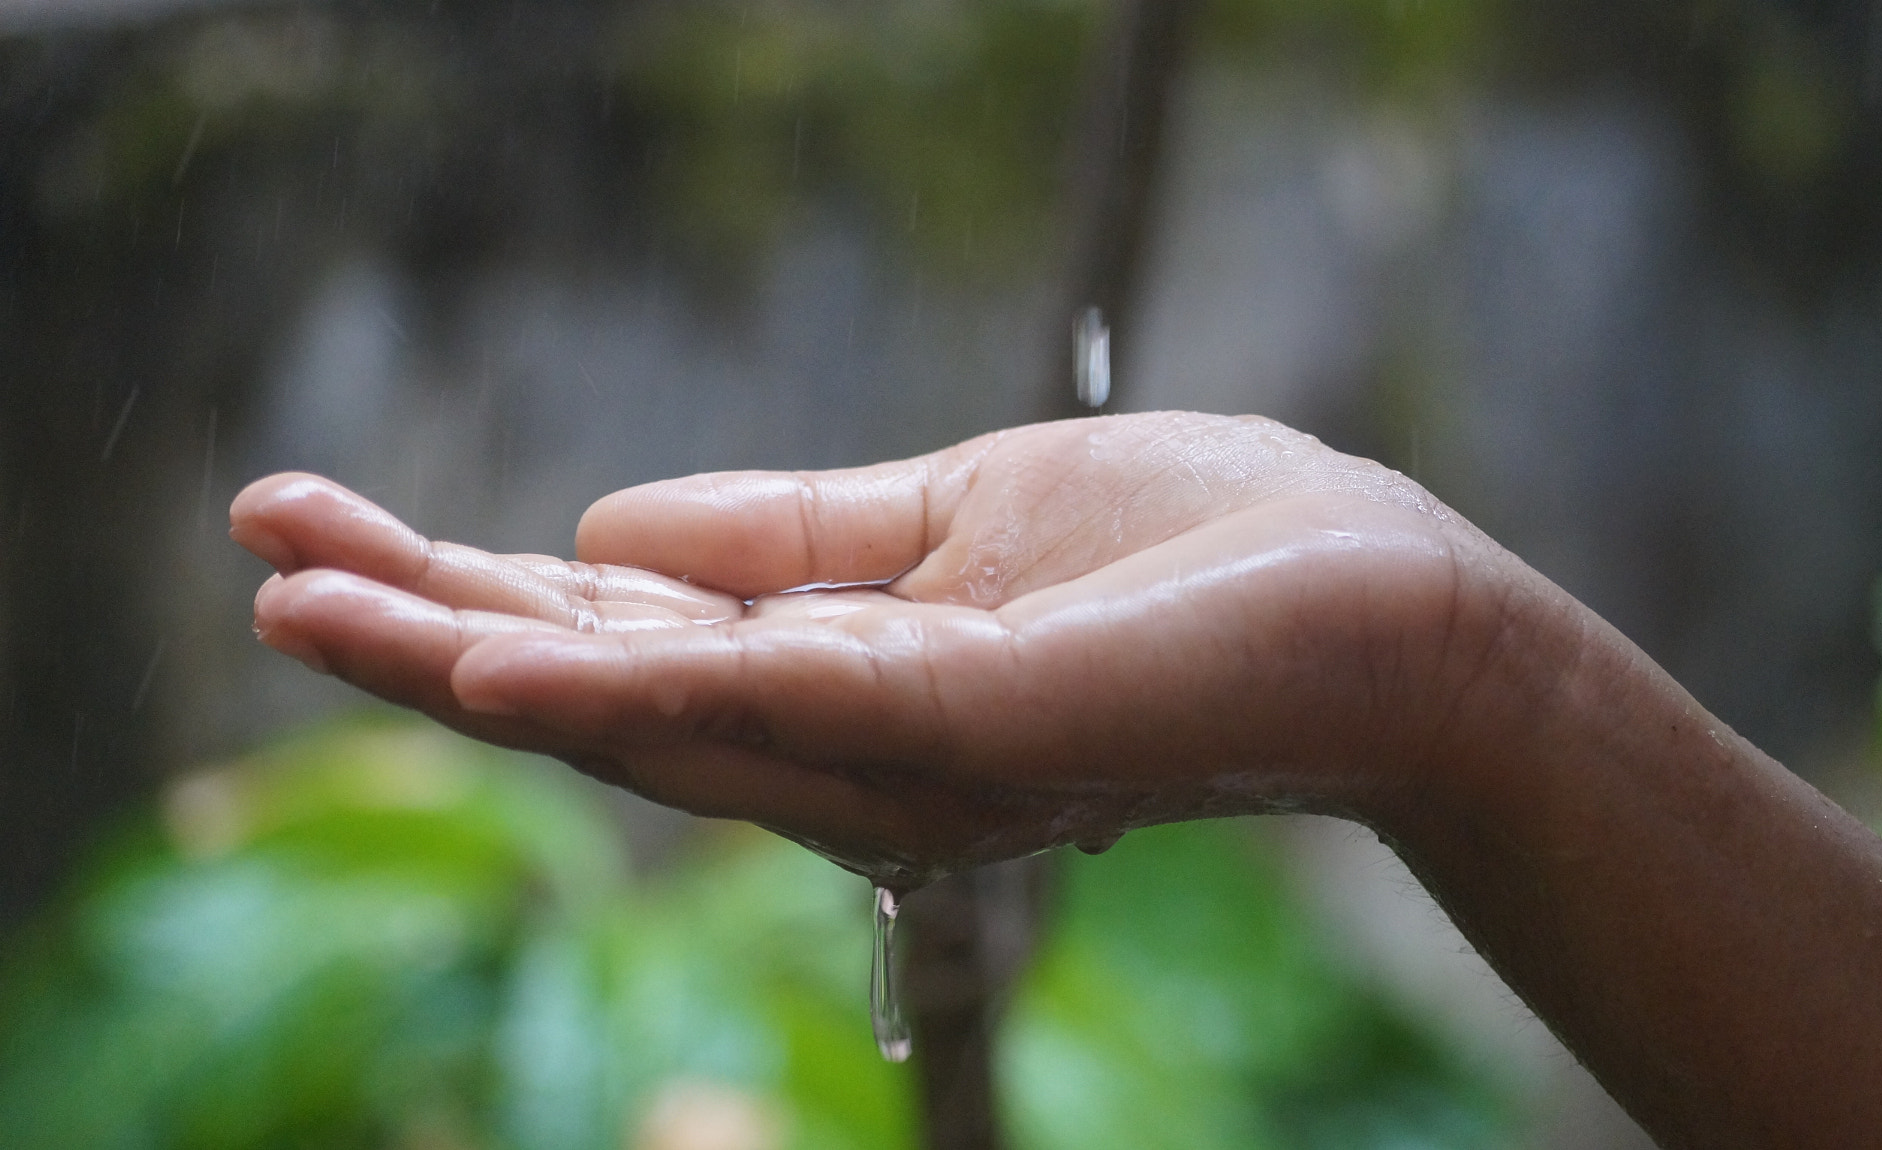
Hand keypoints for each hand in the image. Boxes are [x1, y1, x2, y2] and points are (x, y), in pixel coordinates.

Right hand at [231, 412, 1538, 886]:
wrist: (1387, 609)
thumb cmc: (1191, 559)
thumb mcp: (948, 519)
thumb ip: (783, 535)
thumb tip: (603, 517)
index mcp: (834, 672)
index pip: (619, 635)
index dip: (469, 590)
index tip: (315, 525)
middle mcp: (849, 740)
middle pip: (605, 692)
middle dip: (425, 633)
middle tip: (254, 563)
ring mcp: (912, 750)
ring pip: (661, 717)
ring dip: (480, 663)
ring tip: (311, 605)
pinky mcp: (987, 725)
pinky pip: (796, 704)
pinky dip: (641, 687)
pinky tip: (510, 657)